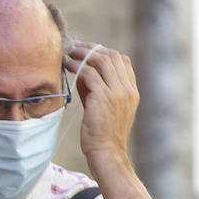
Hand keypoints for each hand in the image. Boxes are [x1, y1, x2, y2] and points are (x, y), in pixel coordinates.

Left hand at [66, 42, 138, 164]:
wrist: (106, 152)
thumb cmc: (101, 134)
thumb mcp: (103, 108)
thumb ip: (96, 90)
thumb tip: (81, 72)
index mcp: (131, 91)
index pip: (123, 61)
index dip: (105, 52)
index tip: (88, 51)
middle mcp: (127, 89)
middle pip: (112, 56)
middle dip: (93, 48)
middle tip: (76, 47)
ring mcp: (117, 93)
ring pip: (102, 61)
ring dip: (84, 54)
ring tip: (69, 52)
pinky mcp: (103, 98)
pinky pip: (89, 74)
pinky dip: (77, 66)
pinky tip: (67, 65)